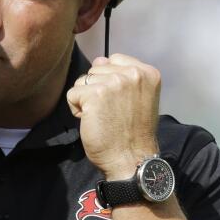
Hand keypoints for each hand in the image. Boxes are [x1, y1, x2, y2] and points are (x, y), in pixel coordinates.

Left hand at [66, 54, 160, 179]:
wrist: (132, 160)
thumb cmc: (132, 133)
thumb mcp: (137, 98)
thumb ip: (121, 76)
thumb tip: (99, 59)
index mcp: (148, 72)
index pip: (114, 60)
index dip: (109, 82)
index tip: (119, 103)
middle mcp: (133, 73)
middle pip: (96, 69)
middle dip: (96, 90)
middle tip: (111, 113)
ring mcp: (115, 82)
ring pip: (82, 81)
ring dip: (86, 100)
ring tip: (103, 117)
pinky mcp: (96, 94)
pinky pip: (72, 94)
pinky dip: (76, 110)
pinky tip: (92, 122)